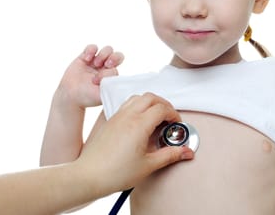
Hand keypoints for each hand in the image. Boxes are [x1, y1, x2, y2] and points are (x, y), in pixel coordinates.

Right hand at [56, 45, 123, 107]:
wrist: (70, 96)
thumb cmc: (87, 97)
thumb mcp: (102, 94)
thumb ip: (111, 85)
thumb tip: (117, 74)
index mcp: (112, 76)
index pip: (118, 69)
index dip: (111, 72)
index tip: (100, 80)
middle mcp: (106, 68)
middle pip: (117, 55)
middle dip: (114, 57)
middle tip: (107, 64)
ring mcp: (96, 62)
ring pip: (108, 49)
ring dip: (104, 54)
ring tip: (95, 63)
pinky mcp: (85, 57)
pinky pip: (92, 47)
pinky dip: (91, 50)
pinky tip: (86, 59)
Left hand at [76, 92, 193, 194]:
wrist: (89, 176)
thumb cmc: (115, 172)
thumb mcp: (149, 165)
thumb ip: (170, 155)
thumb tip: (185, 152)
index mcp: (139, 125)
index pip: (162, 109)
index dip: (174, 114)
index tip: (177, 125)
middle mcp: (128, 116)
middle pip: (151, 97)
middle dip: (164, 104)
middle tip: (170, 118)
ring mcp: (117, 116)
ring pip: (138, 97)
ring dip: (150, 103)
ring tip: (156, 118)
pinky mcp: (110, 121)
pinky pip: (127, 104)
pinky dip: (138, 106)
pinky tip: (140, 121)